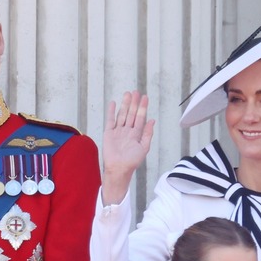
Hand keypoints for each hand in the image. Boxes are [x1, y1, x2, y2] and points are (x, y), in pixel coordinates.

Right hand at [101, 90, 155, 204]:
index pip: (140, 118)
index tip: (145, 97)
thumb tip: (152, 120)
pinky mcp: (109, 133)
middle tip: (136, 92)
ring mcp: (118, 131)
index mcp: (136, 134)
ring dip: (125, 105)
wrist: (119, 168)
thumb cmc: (132, 161)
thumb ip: (148, 134)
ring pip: (122, 115)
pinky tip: (113, 103)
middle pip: (131, 114)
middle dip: (134, 103)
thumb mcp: (144, 147)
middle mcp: (127, 131)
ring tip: (127, 94)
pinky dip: (111, 112)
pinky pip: (110, 120)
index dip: (143, 107)